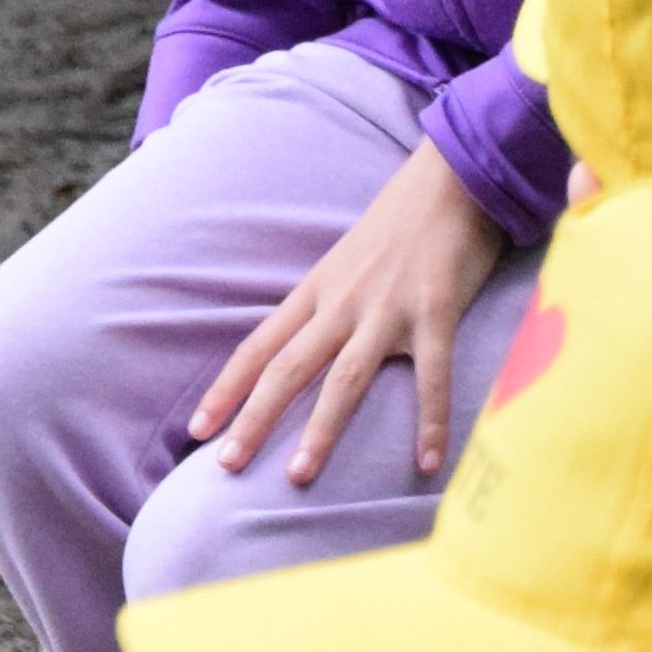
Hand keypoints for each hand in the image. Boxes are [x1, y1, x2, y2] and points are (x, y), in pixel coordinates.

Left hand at [192, 144, 507, 485]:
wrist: (453, 175)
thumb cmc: (402, 222)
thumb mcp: (347, 260)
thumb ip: (327, 303)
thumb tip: (303, 347)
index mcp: (317, 290)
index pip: (259, 346)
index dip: (227, 389)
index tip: (197, 430)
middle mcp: (342, 302)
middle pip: (288, 368)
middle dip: (254, 419)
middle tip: (226, 467)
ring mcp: (387, 308)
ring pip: (345, 378)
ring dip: (321, 430)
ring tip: (299, 476)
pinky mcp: (435, 311)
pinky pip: (432, 377)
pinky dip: (430, 422)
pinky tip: (428, 462)